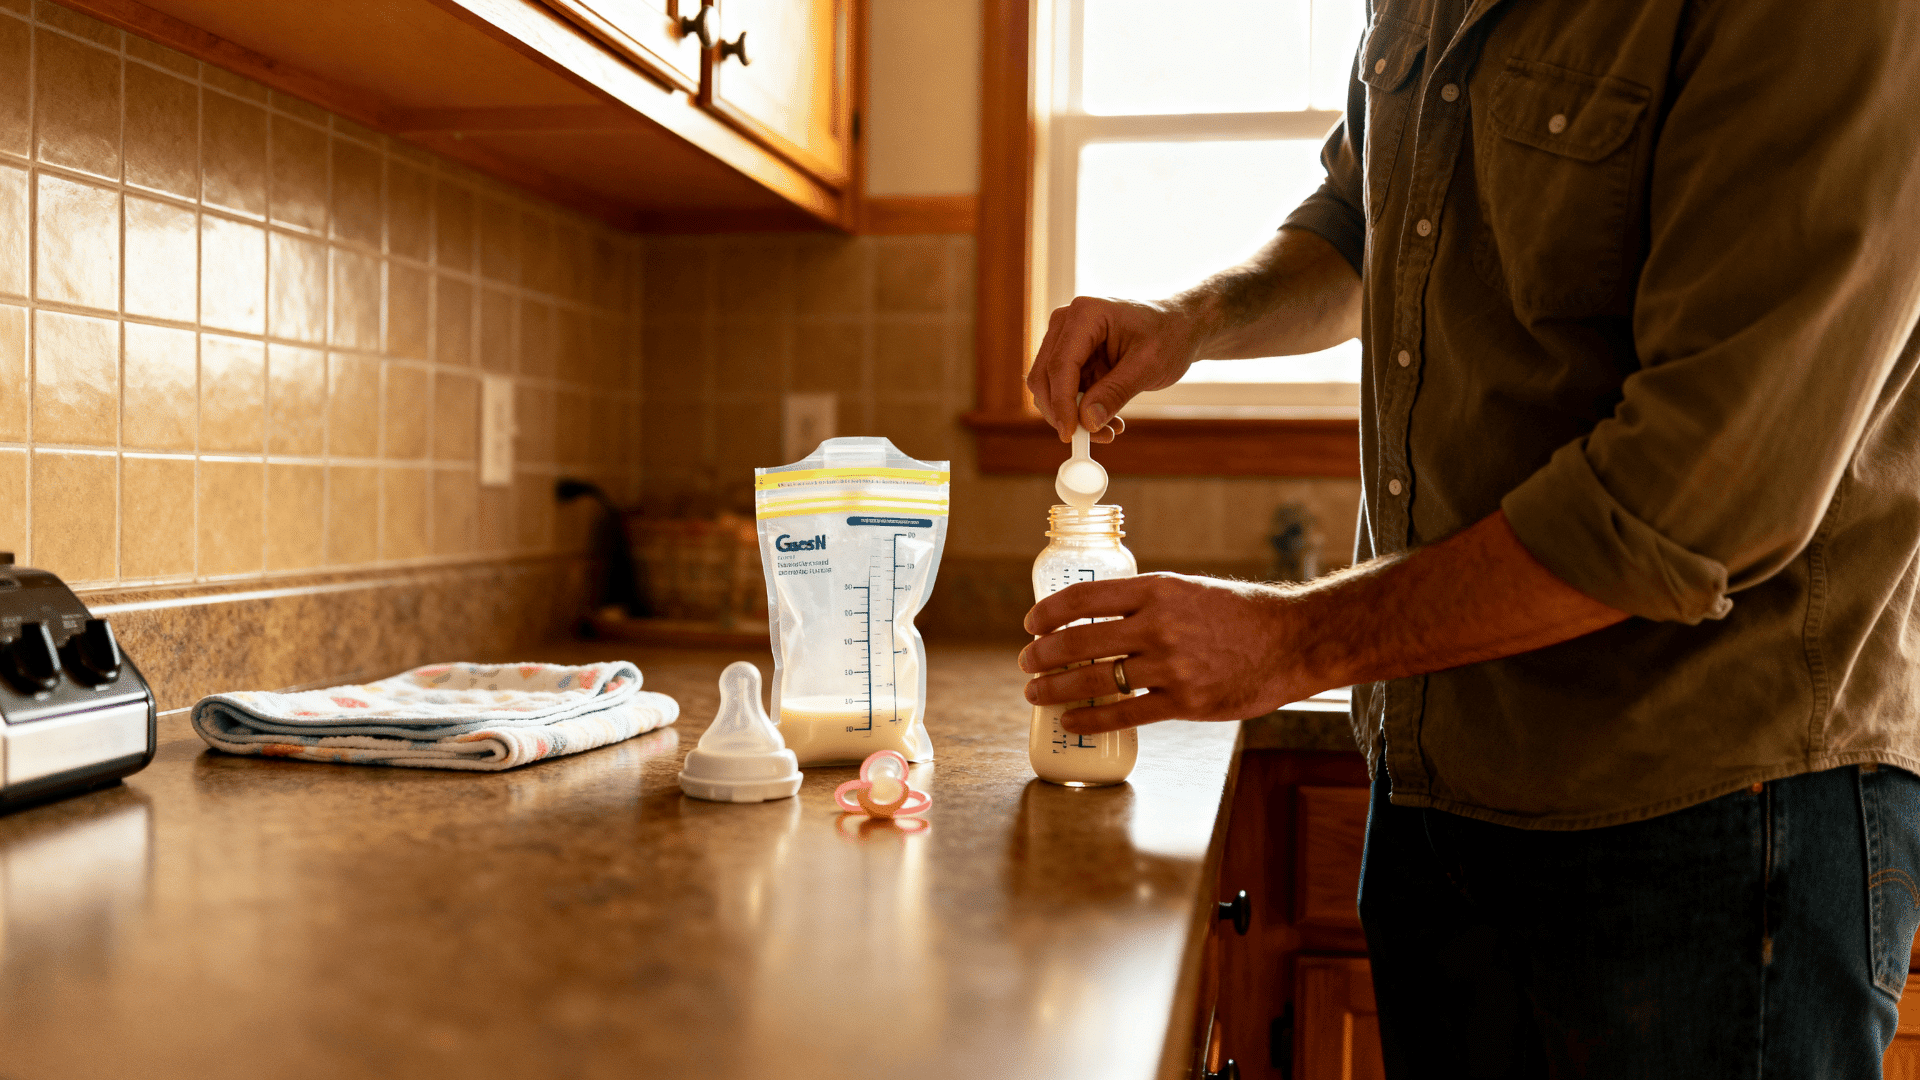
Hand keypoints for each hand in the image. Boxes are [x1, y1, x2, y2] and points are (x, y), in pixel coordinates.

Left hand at [1017, 573, 1305, 734]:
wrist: (1291, 641)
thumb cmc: (1239, 614)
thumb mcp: (1188, 590)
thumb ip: (1146, 603)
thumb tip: (1098, 620)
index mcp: (1156, 589)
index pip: (1084, 598)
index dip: (1048, 613)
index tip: (1030, 625)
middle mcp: (1159, 625)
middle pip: (1080, 641)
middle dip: (1043, 655)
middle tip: (1027, 663)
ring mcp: (1171, 665)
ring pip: (1095, 680)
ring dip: (1056, 689)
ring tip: (1036, 693)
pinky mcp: (1185, 701)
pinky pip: (1124, 713)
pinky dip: (1090, 719)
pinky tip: (1072, 721)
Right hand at [1026, 297, 1206, 441]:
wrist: (1179, 327)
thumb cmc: (1169, 335)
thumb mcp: (1149, 365)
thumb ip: (1116, 392)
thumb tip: (1087, 421)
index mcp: (1085, 314)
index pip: (1060, 364)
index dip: (1061, 403)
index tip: (1071, 434)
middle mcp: (1067, 324)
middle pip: (1044, 377)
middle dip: (1062, 413)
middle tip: (1090, 438)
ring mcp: (1066, 341)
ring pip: (1049, 389)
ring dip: (1071, 416)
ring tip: (1108, 430)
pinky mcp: (1071, 360)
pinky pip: (1064, 393)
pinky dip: (1079, 412)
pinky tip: (1107, 422)